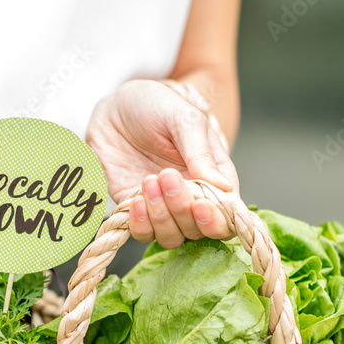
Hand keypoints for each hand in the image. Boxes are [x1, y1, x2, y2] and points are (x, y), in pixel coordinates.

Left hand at [85, 79, 237, 248]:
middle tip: (166, 176)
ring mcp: (164, 208)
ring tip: (148, 181)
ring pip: (171, 236)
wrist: (116, 106)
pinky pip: (142, 232)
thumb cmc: (158, 107)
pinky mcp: (136, 211)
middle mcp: (191, 199)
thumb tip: (224, 187)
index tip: (200, 206)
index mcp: (214, 178)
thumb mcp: (184, 119)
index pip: (227, 215)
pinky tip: (135, 201)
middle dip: (182, 210)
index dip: (216, 219)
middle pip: (198, 230)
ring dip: (160, 216)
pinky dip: (139, 223)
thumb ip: (201, 152)